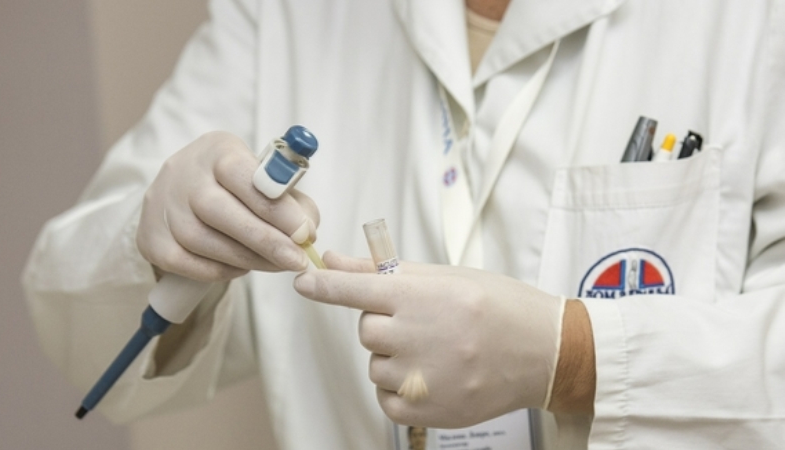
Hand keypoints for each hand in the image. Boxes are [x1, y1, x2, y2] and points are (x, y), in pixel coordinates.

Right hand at [137, 131, 318, 281]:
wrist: (184, 191)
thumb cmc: (239, 188)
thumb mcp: (267, 180)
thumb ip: (294, 203)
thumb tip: (307, 232)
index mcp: (217, 150)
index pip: (245, 176)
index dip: (278, 208)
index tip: (306, 233)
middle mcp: (183, 173)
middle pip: (219, 210)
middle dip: (265, 240)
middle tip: (296, 260)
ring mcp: (161, 205)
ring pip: (201, 240)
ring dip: (246, 259)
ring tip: (276, 265)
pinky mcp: (150, 237)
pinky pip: (186, 262)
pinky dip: (219, 270)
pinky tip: (241, 268)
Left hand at [294, 252, 564, 427]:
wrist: (544, 352)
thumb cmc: (498, 306)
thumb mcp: (446, 277)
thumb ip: (384, 272)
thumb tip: (334, 260)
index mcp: (421, 297)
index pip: (356, 290)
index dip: (324, 285)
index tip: (303, 281)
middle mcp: (418, 336)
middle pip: (367, 330)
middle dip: (386, 324)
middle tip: (424, 322)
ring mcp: (423, 378)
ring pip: (376, 365)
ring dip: (395, 358)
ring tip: (438, 351)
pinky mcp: (428, 411)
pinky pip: (386, 399)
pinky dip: (400, 389)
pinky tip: (432, 376)